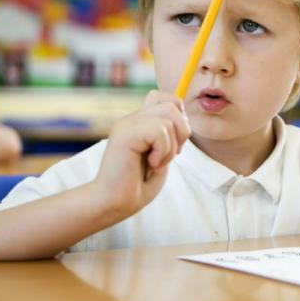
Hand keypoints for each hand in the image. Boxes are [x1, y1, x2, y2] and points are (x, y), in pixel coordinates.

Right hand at [91, 90, 189, 222]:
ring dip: (171, 146)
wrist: (115, 203)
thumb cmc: (137, 186)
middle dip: (182, 131)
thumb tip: (184, 121)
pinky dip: (163, 152)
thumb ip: (169, 136)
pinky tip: (151, 165)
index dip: (179, 115)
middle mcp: (132, 119)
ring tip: (157, 163)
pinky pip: (160, 131)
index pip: (164, 97)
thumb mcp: (161, 156)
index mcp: (139, 123)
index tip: (175, 142)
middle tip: (170, 155)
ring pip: (169, 116)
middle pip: (173, 103)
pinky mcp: (125, 133)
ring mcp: (127, 124)